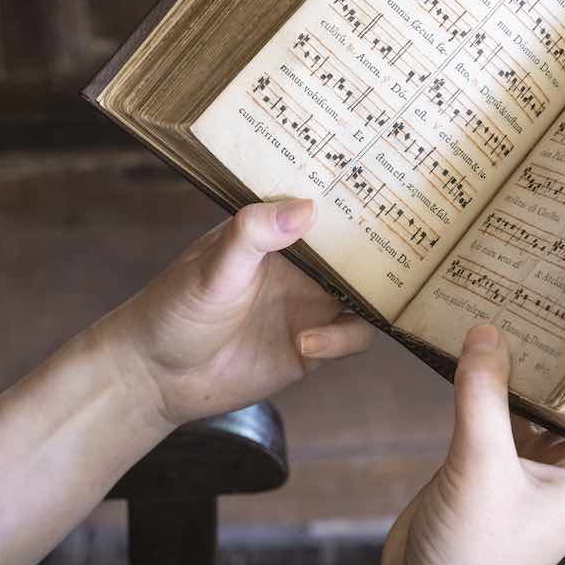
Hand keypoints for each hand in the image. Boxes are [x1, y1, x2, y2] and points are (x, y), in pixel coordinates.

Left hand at [88, 198, 375, 427]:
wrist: (157, 378)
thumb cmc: (174, 310)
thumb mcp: (212, 268)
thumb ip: (253, 235)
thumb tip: (307, 207)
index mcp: (276, 233)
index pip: (326, 205)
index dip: (356, 197)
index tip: (387, 186)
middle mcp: (301, 265)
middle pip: (358, 250)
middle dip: (383, 249)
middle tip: (408, 248)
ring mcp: (310, 305)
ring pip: (366, 295)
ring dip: (371, 299)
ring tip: (350, 304)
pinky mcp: (314, 346)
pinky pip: (353, 337)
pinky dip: (345, 339)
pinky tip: (308, 344)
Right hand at [371, 324, 564, 564]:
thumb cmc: (474, 556)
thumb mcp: (481, 467)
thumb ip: (483, 395)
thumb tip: (486, 330)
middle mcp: (562, 471)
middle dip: (557, 358)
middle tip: (552, 293)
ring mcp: (521, 471)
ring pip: (527, 408)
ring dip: (517, 370)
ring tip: (514, 307)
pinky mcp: (482, 471)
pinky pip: (491, 418)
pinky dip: (484, 389)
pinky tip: (474, 350)